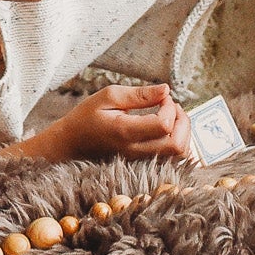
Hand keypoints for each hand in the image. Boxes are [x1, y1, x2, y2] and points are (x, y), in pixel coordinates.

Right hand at [18, 84, 193, 162]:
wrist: (71, 143)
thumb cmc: (87, 117)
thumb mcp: (108, 96)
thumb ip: (139, 94)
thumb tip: (166, 90)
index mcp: (125, 132)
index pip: (164, 125)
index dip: (170, 107)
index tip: (161, 97)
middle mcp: (135, 151)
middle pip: (177, 144)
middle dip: (183, 121)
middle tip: (171, 105)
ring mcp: (140, 161)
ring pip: (179, 154)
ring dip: (183, 132)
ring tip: (171, 115)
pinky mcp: (143, 164)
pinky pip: (172, 158)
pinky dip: (178, 141)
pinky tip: (168, 128)